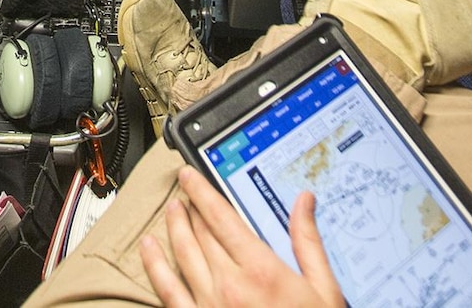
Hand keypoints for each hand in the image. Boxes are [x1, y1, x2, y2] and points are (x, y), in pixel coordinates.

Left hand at [140, 166, 342, 307]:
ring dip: (174, 227)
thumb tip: (304, 202)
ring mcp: (209, 304)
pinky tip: (148, 248)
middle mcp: (230, 284)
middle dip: (192, 207)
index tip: (190, 176)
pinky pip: (167, 290)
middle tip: (186, 190)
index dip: (202, 192)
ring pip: (183, 254)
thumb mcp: (323, 289)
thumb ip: (308, 243)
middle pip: (202, 233)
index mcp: (261, 270)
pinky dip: (154, 265)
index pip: (222, 218)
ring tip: (171, 208)